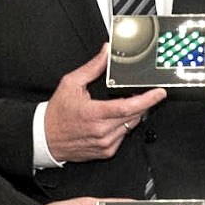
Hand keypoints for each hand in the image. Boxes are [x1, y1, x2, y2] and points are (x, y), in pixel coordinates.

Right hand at [43, 45, 166, 162]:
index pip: (128, 107)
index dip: (147, 99)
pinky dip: (123, 126)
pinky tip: (111, 120)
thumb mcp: (71, 84)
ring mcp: (105, 143)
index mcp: (94, 114)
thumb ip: (92, 68)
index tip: (159, 93)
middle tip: (140, 94)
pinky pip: (123, 136)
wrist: (45, 138)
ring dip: (131, 114)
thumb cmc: (57, 113)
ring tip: (119, 106)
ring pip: (131, 126)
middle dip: (141, 103)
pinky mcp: (106, 151)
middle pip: (134, 115)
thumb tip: (105, 52)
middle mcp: (102, 131)